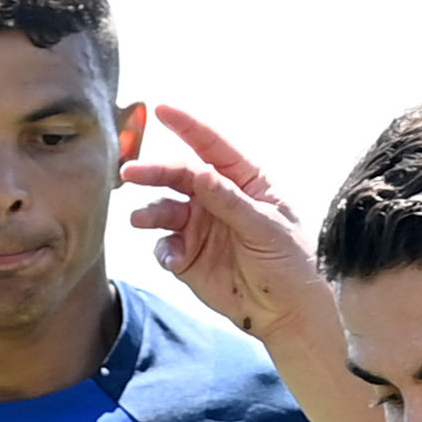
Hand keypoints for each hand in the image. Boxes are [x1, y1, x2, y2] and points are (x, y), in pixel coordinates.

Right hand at [120, 107, 335, 360]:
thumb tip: (199, 171)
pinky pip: (165, 245)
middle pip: (180, 175)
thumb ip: (229, 201)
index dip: (187, 126)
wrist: (287, 312)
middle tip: (130, 173)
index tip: (161, 109)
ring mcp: (201, 226)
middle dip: (155, 172)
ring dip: (150, 212)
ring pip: (166, 208)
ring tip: (139, 219)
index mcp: (245, 180)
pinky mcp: (189, 256)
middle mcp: (218, 198)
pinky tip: (172, 257)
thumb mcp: (265, 227)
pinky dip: (163, 249)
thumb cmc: (290, 262)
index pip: (212, 146)